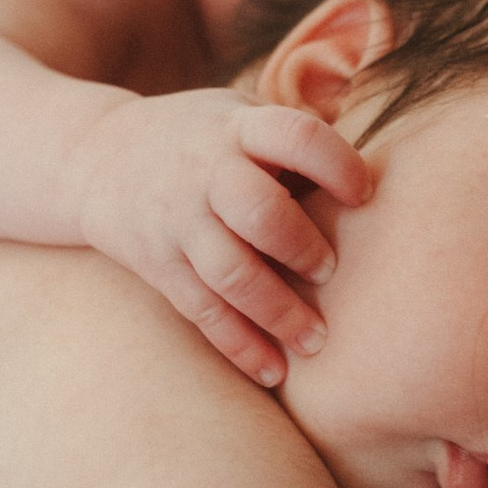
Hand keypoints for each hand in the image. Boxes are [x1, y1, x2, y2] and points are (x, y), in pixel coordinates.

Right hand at [75, 90, 370, 382]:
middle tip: (331, 269)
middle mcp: (204, 173)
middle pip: (256, 210)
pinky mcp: (159, 265)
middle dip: (300, 245)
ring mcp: (177, 222)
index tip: (366, 194)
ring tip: (317, 342)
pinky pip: (202, 312)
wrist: (95, 157)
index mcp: (237, 127)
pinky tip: (275, 371)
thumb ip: (297, 140)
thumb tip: (392, 168)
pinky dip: (239, 345)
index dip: (335, 164)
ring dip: (277, 311)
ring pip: (229, 273)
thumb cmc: (202, 138)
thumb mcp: (241, 116)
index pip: (293, 135)